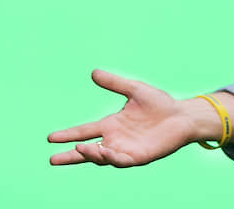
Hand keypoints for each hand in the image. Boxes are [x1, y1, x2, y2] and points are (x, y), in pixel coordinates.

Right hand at [48, 69, 197, 166]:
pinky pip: (120, 161)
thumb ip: (115, 83)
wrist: (183, 116)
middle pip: (87, 151)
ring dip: (90, 155)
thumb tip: (94, 72)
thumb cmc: (161, 104)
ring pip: (102, 157)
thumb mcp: (136, 90)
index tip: (50, 138)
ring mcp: (126, 150)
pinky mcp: (138, 157)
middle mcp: (115, 140)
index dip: (68, 135)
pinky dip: (110, 158)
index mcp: (112, 125)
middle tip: (52, 159)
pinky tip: (103, 152)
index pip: (84, 131)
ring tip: (80, 148)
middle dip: (71, 156)